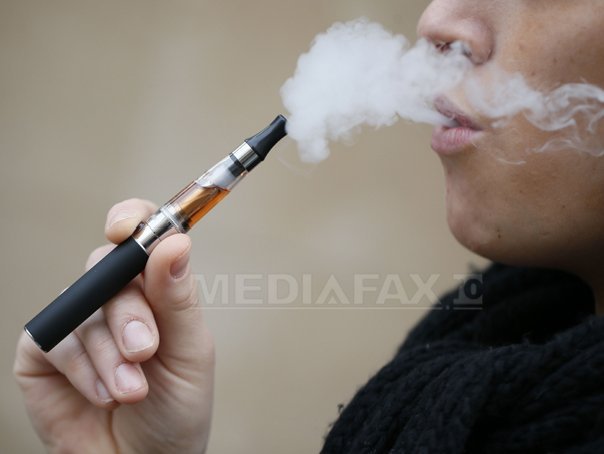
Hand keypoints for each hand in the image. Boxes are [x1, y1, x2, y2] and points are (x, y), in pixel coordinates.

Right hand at [14, 199, 214, 453]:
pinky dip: (83, 369)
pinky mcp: (46, 352)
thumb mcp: (190, 352)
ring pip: (83, 308)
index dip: (130, 222)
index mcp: (154, 290)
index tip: (126, 230)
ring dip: (109, 354)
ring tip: (133, 389)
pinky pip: (55, 339)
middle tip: (145, 349)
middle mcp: (115, 300)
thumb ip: (178, 299)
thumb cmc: (176, 408)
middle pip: (107, 269)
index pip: (138, 236)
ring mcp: (79, 323)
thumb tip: (174, 242)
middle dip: (128, 313)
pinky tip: (103, 394)